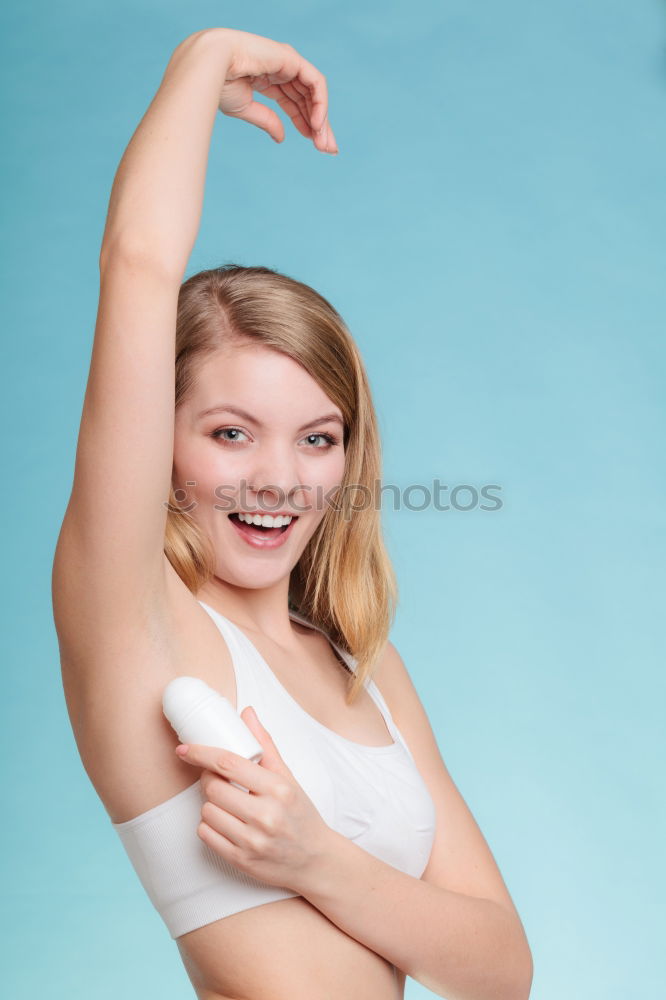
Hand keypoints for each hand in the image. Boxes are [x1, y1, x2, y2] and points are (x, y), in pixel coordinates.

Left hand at [175, 705, 333, 891]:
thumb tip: (247, 713)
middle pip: (214, 788)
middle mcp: (266, 815)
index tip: (185, 748)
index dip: (202, 753)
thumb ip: (265, 745)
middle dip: (209, 781)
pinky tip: (225, 823)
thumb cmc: (300, 814)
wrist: (315, 860)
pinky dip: (209, 826)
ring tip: (228, 804)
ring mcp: (253, 840)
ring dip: (211, 805)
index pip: (229, 764)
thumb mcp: (288, 778)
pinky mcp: (242, 861)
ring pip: (207, 812)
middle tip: (218, 780)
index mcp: (278, 789)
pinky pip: (206, 835)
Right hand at [205, 27, 337, 153]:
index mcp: (267, 78)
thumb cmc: (220, 84)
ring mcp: (288, 61)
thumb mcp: (246, 108)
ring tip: (324, 144)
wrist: (210, 66)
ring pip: (314, 93)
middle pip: (307, 100)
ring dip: (322, 119)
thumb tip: (282, 138)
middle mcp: (281, 68)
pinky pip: (316, 83)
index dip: (305, 124)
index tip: (315, 145)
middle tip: (328, 150)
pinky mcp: (292, 58)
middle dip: (319, 126)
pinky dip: (321, 103)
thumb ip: (267, 121)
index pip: (293, 103)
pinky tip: (318, 125)